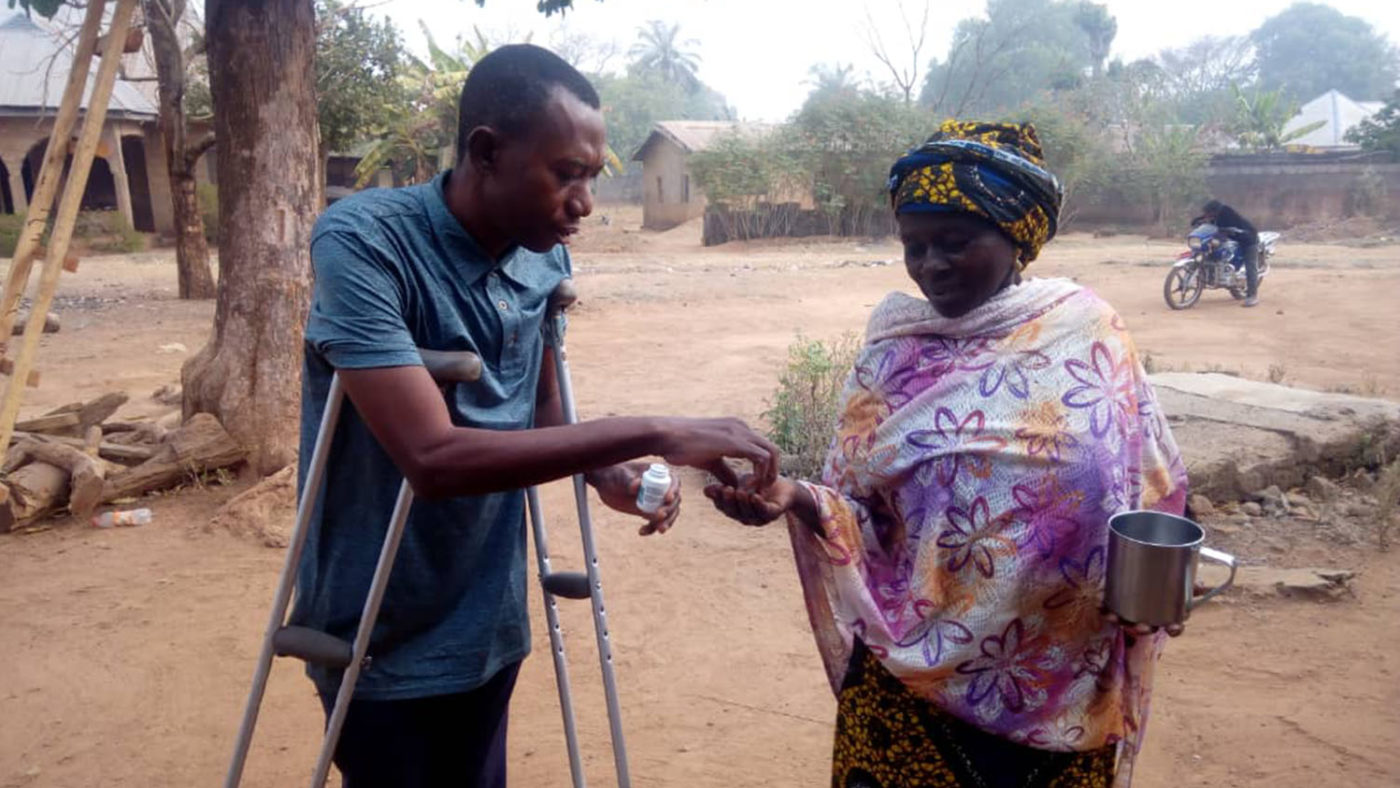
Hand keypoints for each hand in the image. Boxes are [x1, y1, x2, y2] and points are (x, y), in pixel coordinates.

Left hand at [587, 461, 680, 535]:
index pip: (673, 481)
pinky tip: (641, 532)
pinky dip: (651, 529)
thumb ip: (628, 480)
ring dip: (667, 522)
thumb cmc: (612, 474)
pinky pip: (655, 522)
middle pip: (674, 500)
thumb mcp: (619, 476)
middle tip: (659, 516)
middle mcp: (661, 488)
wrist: (604, 484)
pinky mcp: (648, 512)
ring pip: (669, 513)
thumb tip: (637, 485)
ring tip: (659, 530)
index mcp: (658, 474)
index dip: (674, 490)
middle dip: (670, 509)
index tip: (668, 499)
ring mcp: (655, 501)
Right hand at [654, 418, 779, 488]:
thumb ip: (724, 471)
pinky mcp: (736, 442)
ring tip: (753, 492)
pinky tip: (745, 488)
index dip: (762, 470)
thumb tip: (735, 484)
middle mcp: (741, 427)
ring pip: (772, 453)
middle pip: (772, 449)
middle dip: (771, 473)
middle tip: (760, 492)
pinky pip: (762, 459)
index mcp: (736, 429)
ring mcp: (740, 432)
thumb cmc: (680, 446)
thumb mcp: (708, 460)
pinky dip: (759, 476)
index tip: (752, 487)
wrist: (665, 435)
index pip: (761, 448)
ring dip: (767, 476)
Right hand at [703, 474, 800, 525]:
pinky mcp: (774, 514)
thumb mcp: (736, 483)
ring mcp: (760, 518)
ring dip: (743, 503)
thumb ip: (724, 488)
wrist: (782, 484)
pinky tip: (755, 496)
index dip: (717, 499)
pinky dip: (759, 505)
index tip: (713, 488)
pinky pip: (766, 512)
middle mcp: (746, 517)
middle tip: (726, 489)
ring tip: (739, 491)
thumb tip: (705, 491)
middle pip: (734, 512)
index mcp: (735, 511)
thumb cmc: (757, 483)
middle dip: (729, 501)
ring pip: (749, 513)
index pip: (723, 507)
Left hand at [1102, 582, 1208, 638]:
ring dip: (1120, 621)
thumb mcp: (1177, 579)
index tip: (1174, 626)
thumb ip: (1188, 580)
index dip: (1174, 629)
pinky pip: (1109, 611)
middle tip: (1141, 626)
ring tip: (1114, 617)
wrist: (1137, 570)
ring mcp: (1131, 613)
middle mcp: (1148, 617)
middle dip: (1143, 629)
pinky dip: (1105, 609)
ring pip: (1126, 622)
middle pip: (1147, 628)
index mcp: (1166, 614)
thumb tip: (1204, 585)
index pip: (1174, 627)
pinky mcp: (1115, 606)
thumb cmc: (1162, 578)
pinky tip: (1100, 605)